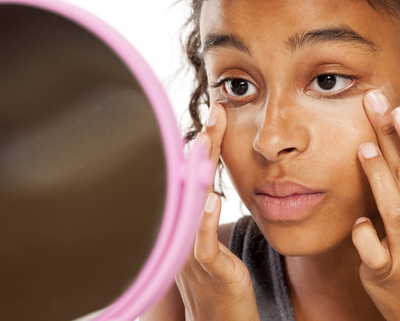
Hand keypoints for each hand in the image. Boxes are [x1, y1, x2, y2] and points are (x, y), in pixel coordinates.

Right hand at [175, 103, 260, 320]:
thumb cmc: (218, 286)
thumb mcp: (209, 245)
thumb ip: (205, 216)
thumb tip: (208, 186)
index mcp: (184, 225)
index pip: (192, 176)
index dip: (204, 145)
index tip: (217, 114)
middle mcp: (181, 234)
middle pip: (187, 182)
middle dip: (200, 146)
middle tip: (215, 113)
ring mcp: (191, 252)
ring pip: (191, 206)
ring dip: (197, 172)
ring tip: (206, 142)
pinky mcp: (208, 272)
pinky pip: (203, 244)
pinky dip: (205, 220)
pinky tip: (211, 197)